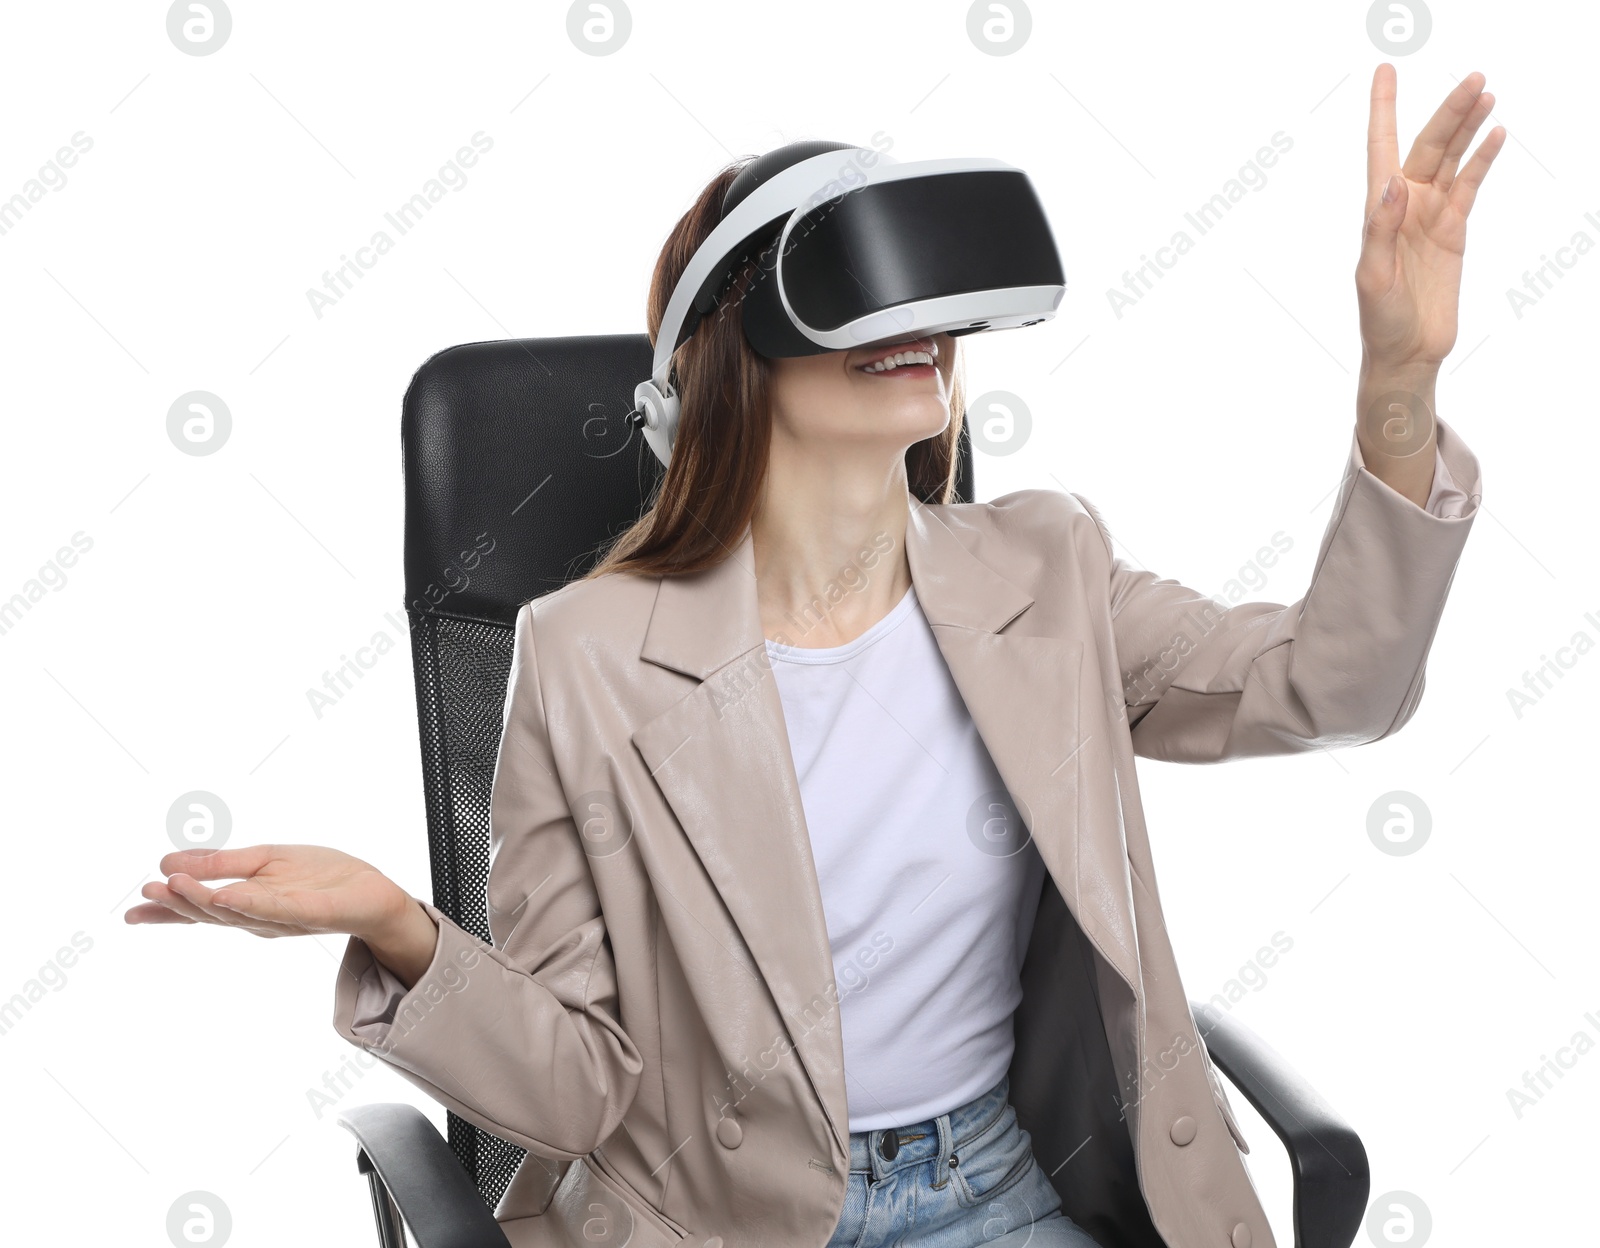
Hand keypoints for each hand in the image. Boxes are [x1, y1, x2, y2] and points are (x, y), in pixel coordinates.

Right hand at [126, 844, 413, 945]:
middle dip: (177, 904)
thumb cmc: (320, 877)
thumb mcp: (266, 859)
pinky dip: (250, 902)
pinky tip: (227, 896)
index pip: (199, 909)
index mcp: (244, 905)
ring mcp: (284, 917)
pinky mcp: (311, 911)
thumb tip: (170, 861)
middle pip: (211, 914)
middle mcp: (257, 917)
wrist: (372, 892)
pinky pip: (277, 908)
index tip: (131, 912)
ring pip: (237, 911)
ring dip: (204, 900)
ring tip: (174, 884)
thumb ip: (222, 863)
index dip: (166, 912)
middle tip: (147, 891)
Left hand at [1355, 63, 1504, 368]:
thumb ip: (1379, 230)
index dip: (1383, 109)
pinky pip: (1469, 185)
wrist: (1407, 352)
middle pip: (1427, 146)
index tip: (1385, 71)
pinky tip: (1495, 134)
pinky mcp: (1453, 230)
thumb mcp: (1372, 277)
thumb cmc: (1380, 320)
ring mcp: (1430, 214)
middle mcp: (1403, 205)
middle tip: (1474, 78)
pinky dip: (1482, 159)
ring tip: (1485, 93)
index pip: (1380, 149)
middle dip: (1448, 112)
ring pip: (1451, 159)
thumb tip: (1391, 186)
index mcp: (1378, 211)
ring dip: (1467, 127)